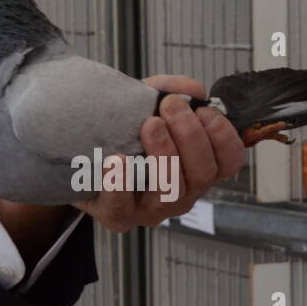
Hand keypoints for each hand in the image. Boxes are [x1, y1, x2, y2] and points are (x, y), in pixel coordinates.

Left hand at [71, 74, 244, 232]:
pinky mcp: (118, 216)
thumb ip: (169, 90)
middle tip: (170, 105)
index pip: (229, 161)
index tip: (204, 111)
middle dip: (190, 135)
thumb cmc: (120, 132)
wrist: (77, 156)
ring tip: (149, 124)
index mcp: (195, 167)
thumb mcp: (145, 104)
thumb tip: (193, 89)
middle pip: (202, 173)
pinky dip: (120, 182)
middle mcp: (181, 192)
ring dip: (164, 154)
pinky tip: (116, 159)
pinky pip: (122, 207)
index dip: (224, 137)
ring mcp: (151, 208)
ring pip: (171, 190)